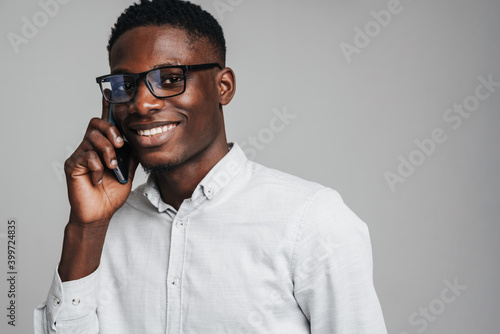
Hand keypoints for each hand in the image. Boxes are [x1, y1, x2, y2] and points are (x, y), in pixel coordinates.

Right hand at [64, 99, 137, 224]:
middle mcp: (90, 146)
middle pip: (96, 123)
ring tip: (112, 167)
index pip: (105, 121)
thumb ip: (131, 153)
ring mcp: (80, 154)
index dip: (107, 106)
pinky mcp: (72, 165)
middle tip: (119, 146)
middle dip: (111, 132)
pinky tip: (100, 178)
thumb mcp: (129, 170)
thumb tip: (139, 137)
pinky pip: (85, 156)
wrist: (100, 213)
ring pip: (92, 138)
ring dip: (106, 152)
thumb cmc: (112, 192)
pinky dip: (98, 167)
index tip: (110, 90)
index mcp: (104, 145)